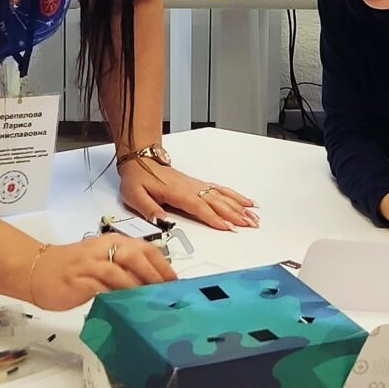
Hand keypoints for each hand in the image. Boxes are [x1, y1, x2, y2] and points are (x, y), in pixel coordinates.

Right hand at [20, 233, 174, 308]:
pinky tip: (126, 306)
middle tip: (168, 293)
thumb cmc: (71, 268)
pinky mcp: (79, 281)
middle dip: (155, 275)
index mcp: (111, 242)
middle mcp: (103, 249)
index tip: (176, 282)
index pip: (145, 248)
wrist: (36, 270)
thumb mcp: (101, 261)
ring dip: (138, 287)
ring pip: (120, 272)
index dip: (163, 265)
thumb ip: (124, 268)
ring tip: (152, 302)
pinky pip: (101, 288)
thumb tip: (151, 285)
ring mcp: (90, 264)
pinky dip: (116, 296)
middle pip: (136, 256)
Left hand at [117, 154, 258, 230]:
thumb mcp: (134, 195)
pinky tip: (245, 202)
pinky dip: (235, 195)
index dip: (215, 218)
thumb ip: (148, 208)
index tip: (228, 227)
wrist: (140, 160)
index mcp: (177, 192)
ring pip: (222, 195)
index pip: (200, 206)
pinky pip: (221, 189)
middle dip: (235, 214)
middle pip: (217, 202)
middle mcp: (191, 187)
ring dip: (239, 206)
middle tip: (250, 225)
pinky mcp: (198, 185)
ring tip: (253, 216)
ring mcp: (196, 185)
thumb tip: (160, 220)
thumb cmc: (138, 178)